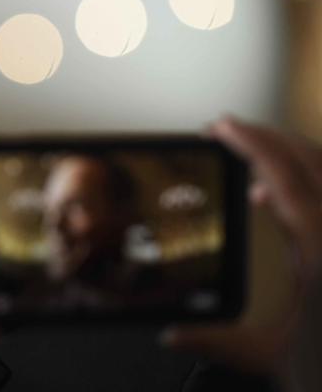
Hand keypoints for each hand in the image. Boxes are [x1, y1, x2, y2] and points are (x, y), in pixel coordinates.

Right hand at [163, 118, 321, 374]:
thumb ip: (216, 341)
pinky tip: (273, 197)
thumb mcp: (269, 354)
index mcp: (316, 248)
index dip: (248, 141)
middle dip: (265, 135)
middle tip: (227, 129)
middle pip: (307, 158)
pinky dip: (306, 179)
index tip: (220, 126)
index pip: (279, 173)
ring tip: (250, 151)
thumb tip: (173, 336)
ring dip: (288, 152)